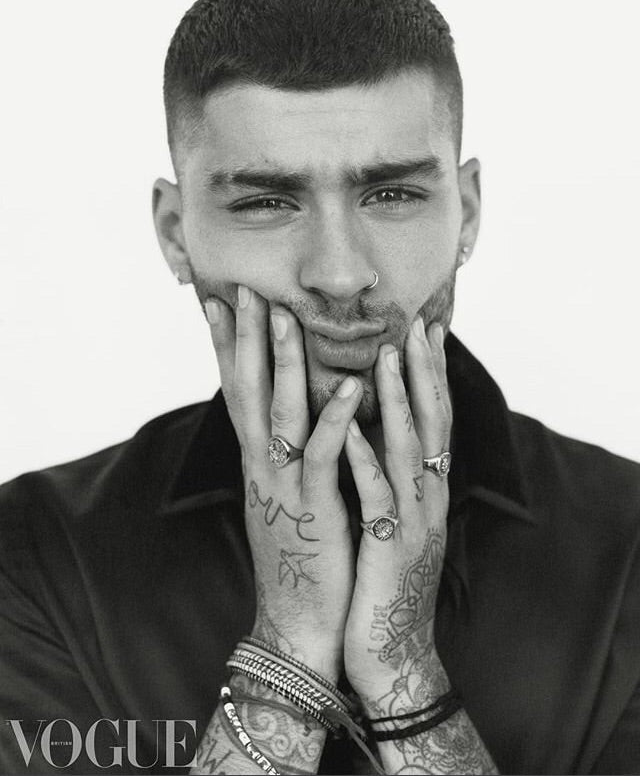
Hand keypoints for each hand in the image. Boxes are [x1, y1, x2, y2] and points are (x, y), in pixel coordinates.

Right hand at [206, 286, 362, 678]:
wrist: (298, 623)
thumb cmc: (300, 556)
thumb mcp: (286, 497)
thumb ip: (285, 455)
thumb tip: (287, 418)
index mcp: (259, 461)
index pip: (239, 392)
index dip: (227, 347)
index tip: (219, 304)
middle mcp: (263, 466)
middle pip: (249, 392)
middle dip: (244, 339)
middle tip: (242, 290)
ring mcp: (285, 486)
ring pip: (281, 414)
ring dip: (282, 364)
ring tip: (283, 317)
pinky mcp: (314, 509)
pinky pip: (323, 457)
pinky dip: (333, 420)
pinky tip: (346, 386)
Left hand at [343, 318, 451, 712]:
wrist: (389, 655)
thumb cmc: (381, 583)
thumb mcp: (391, 522)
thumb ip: (389, 479)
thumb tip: (372, 436)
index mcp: (422, 490)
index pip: (431, 421)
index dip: (429, 375)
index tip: (420, 330)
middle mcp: (425, 498)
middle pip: (431, 424)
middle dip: (423, 372)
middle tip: (414, 324)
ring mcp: (410, 522)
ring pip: (408, 451)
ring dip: (398, 401)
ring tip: (384, 356)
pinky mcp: (387, 548)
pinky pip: (375, 496)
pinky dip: (365, 459)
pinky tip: (351, 429)